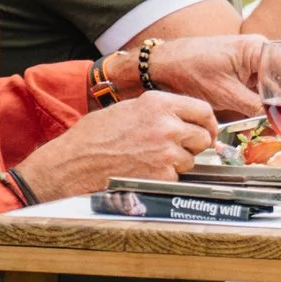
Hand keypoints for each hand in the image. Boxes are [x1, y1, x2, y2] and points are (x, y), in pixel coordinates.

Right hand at [13, 94, 215, 198]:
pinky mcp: (162, 176)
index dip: (207, 123)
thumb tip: (182, 117)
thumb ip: (158, 110)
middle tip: (177, 148)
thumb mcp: (127, 108)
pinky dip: (164, 178)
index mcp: (158, 103)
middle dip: (193, 145)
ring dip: (177, 163)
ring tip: (149, 159)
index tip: (206, 130)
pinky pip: (175, 177)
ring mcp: (166, 152)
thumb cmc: (94, 135)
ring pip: (190, 160)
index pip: (203, 111)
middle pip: (202, 137)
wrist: (73, 163)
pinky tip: (143, 171)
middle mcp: (167, 125)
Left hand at [138, 35, 268, 117]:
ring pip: (273, 87)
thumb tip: (277, 123)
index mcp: (259, 49)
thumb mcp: (225, 93)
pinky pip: (259, 89)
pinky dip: (261, 104)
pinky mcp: (242, 73)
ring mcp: (251, 62)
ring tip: (276, 126)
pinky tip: (261, 119)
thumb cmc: (189, 69)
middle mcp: (259, 52)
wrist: (163, 66)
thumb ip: (254, 107)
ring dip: (274, 106)